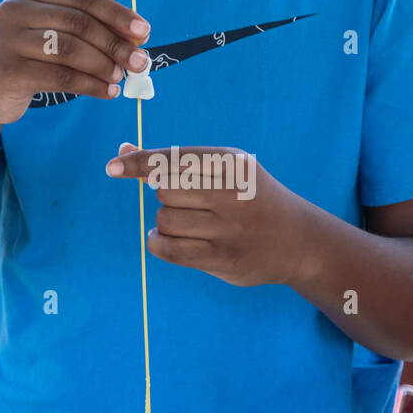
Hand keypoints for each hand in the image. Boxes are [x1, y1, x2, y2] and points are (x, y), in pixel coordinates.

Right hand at [0, 0, 151, 125]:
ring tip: (120, 78)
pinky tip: (108, 92)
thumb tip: (137, 38)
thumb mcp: (53, 33)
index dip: (116, 13)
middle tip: (140, 62)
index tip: (144, 31)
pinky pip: (60, 77)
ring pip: (69, 49)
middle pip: (78, 23)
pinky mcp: (7, 70)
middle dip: (115, 44)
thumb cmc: (29, 57)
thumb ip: (89, 30)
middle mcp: (13, 8)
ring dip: (103, 65)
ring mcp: (6, 39)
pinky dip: (90, 85)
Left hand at [105, 144, 308, 285]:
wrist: (299, 240)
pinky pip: (170, 250)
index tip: (113, 167)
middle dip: (165, 195)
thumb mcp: (224, 169)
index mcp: (233, 164)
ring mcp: (230, 230)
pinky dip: (159, 243)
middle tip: (189, 201)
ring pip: (166, 220)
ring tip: (186, 223)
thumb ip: (173, 161)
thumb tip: (122, 153)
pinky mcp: (224, 260)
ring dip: (165, 221)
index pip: (174, 160)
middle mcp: (233, 194)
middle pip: (165, 190)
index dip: (139, 163)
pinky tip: (165, 239)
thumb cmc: (251, 197)